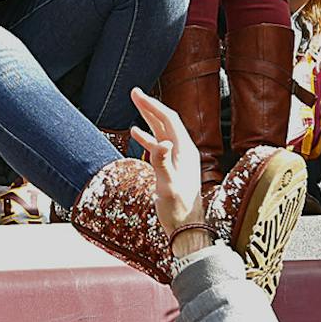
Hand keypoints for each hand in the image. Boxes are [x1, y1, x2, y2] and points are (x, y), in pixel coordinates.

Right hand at [129, 87, 202, 232]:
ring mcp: (178, 159)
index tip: (138, 95)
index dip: (153, 105)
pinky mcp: (171, 167)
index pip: (168, 120)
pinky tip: (136, 133)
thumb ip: (163, 163)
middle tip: (134, 92)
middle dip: (150, 106)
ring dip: (148, 118)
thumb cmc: (178, 210)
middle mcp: (184, 152)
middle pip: (166, 122)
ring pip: (162, 132)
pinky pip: (158, 146)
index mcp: (185, 151)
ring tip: (135, 105)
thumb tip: (162, 142)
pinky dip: (147, 137)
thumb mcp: (168, 186)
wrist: (186, 228)